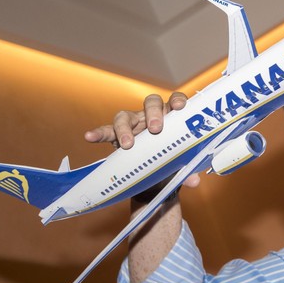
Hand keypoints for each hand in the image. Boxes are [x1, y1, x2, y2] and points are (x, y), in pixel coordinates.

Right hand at [84, 92, 199, 187]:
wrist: (154, 182)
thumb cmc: (170, 166)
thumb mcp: (180, 169)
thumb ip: (187, 172)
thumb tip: (194, 181)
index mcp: (171, 119)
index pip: (174, 101)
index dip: (177, 101)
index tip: (179, 107)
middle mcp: (151, 117)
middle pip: (151, 103)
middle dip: (153, 113)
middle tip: (156, 129)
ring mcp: (133, 124)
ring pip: (126, 115)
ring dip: (125, 127)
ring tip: (128, 144)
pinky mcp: (116, 136)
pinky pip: (105, 131)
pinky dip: (98, 133)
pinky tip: (89, 137)